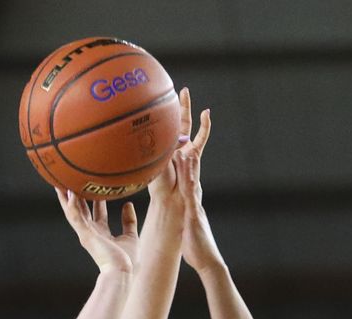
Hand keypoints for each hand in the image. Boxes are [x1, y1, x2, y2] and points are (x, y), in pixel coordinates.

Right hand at [56, 188, 137, 274]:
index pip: (96, 212)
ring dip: (66, 197)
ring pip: (73, 212)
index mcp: (101, 233)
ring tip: (60, 181)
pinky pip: (77, 218)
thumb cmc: (127, 261)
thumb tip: (128, 204)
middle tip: (69, 179)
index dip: (94, 200)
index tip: (94, 187)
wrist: (123, 273)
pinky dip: (73, 206)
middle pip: (80, 210)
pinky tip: (70, 194)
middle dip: (74, 195)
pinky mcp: (85, 236)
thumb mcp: (131, 237)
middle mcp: (91, 232)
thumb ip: (129, 221)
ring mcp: (86, 234)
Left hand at [148, 87, 211, 204]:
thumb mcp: (151, 161)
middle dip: (169, 105)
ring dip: (185, 107)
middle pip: (170, 120)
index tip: (144, 100)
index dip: (150, 115)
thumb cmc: (158, 184)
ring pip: (185, 123)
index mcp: (157, 146)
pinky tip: (207, 113)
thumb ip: (158, 146)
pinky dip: (205, 125)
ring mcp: (182, 148)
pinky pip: (201, 137)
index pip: (153, 126)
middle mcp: (170, 145)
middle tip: (166, 89)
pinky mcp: (194, 153)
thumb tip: (166, 134)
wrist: (171, 196)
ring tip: (184, 92)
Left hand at [175, 148, 225, 273]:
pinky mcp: (194, 216)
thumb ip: (184, 225)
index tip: (182, 156)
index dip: (186, 171)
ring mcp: (195, 210)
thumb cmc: (197, 252)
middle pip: (191, 180)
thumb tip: (179, 224)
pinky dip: (189, 184)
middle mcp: (195, 206)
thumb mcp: (187, 234)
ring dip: (189, 168)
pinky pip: (190, 197)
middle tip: (185, 145)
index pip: (188, 186)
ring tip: (185, 151)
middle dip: (189, 163)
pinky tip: (187, 175)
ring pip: (191, 184)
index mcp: (192, 209)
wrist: (208, 262)